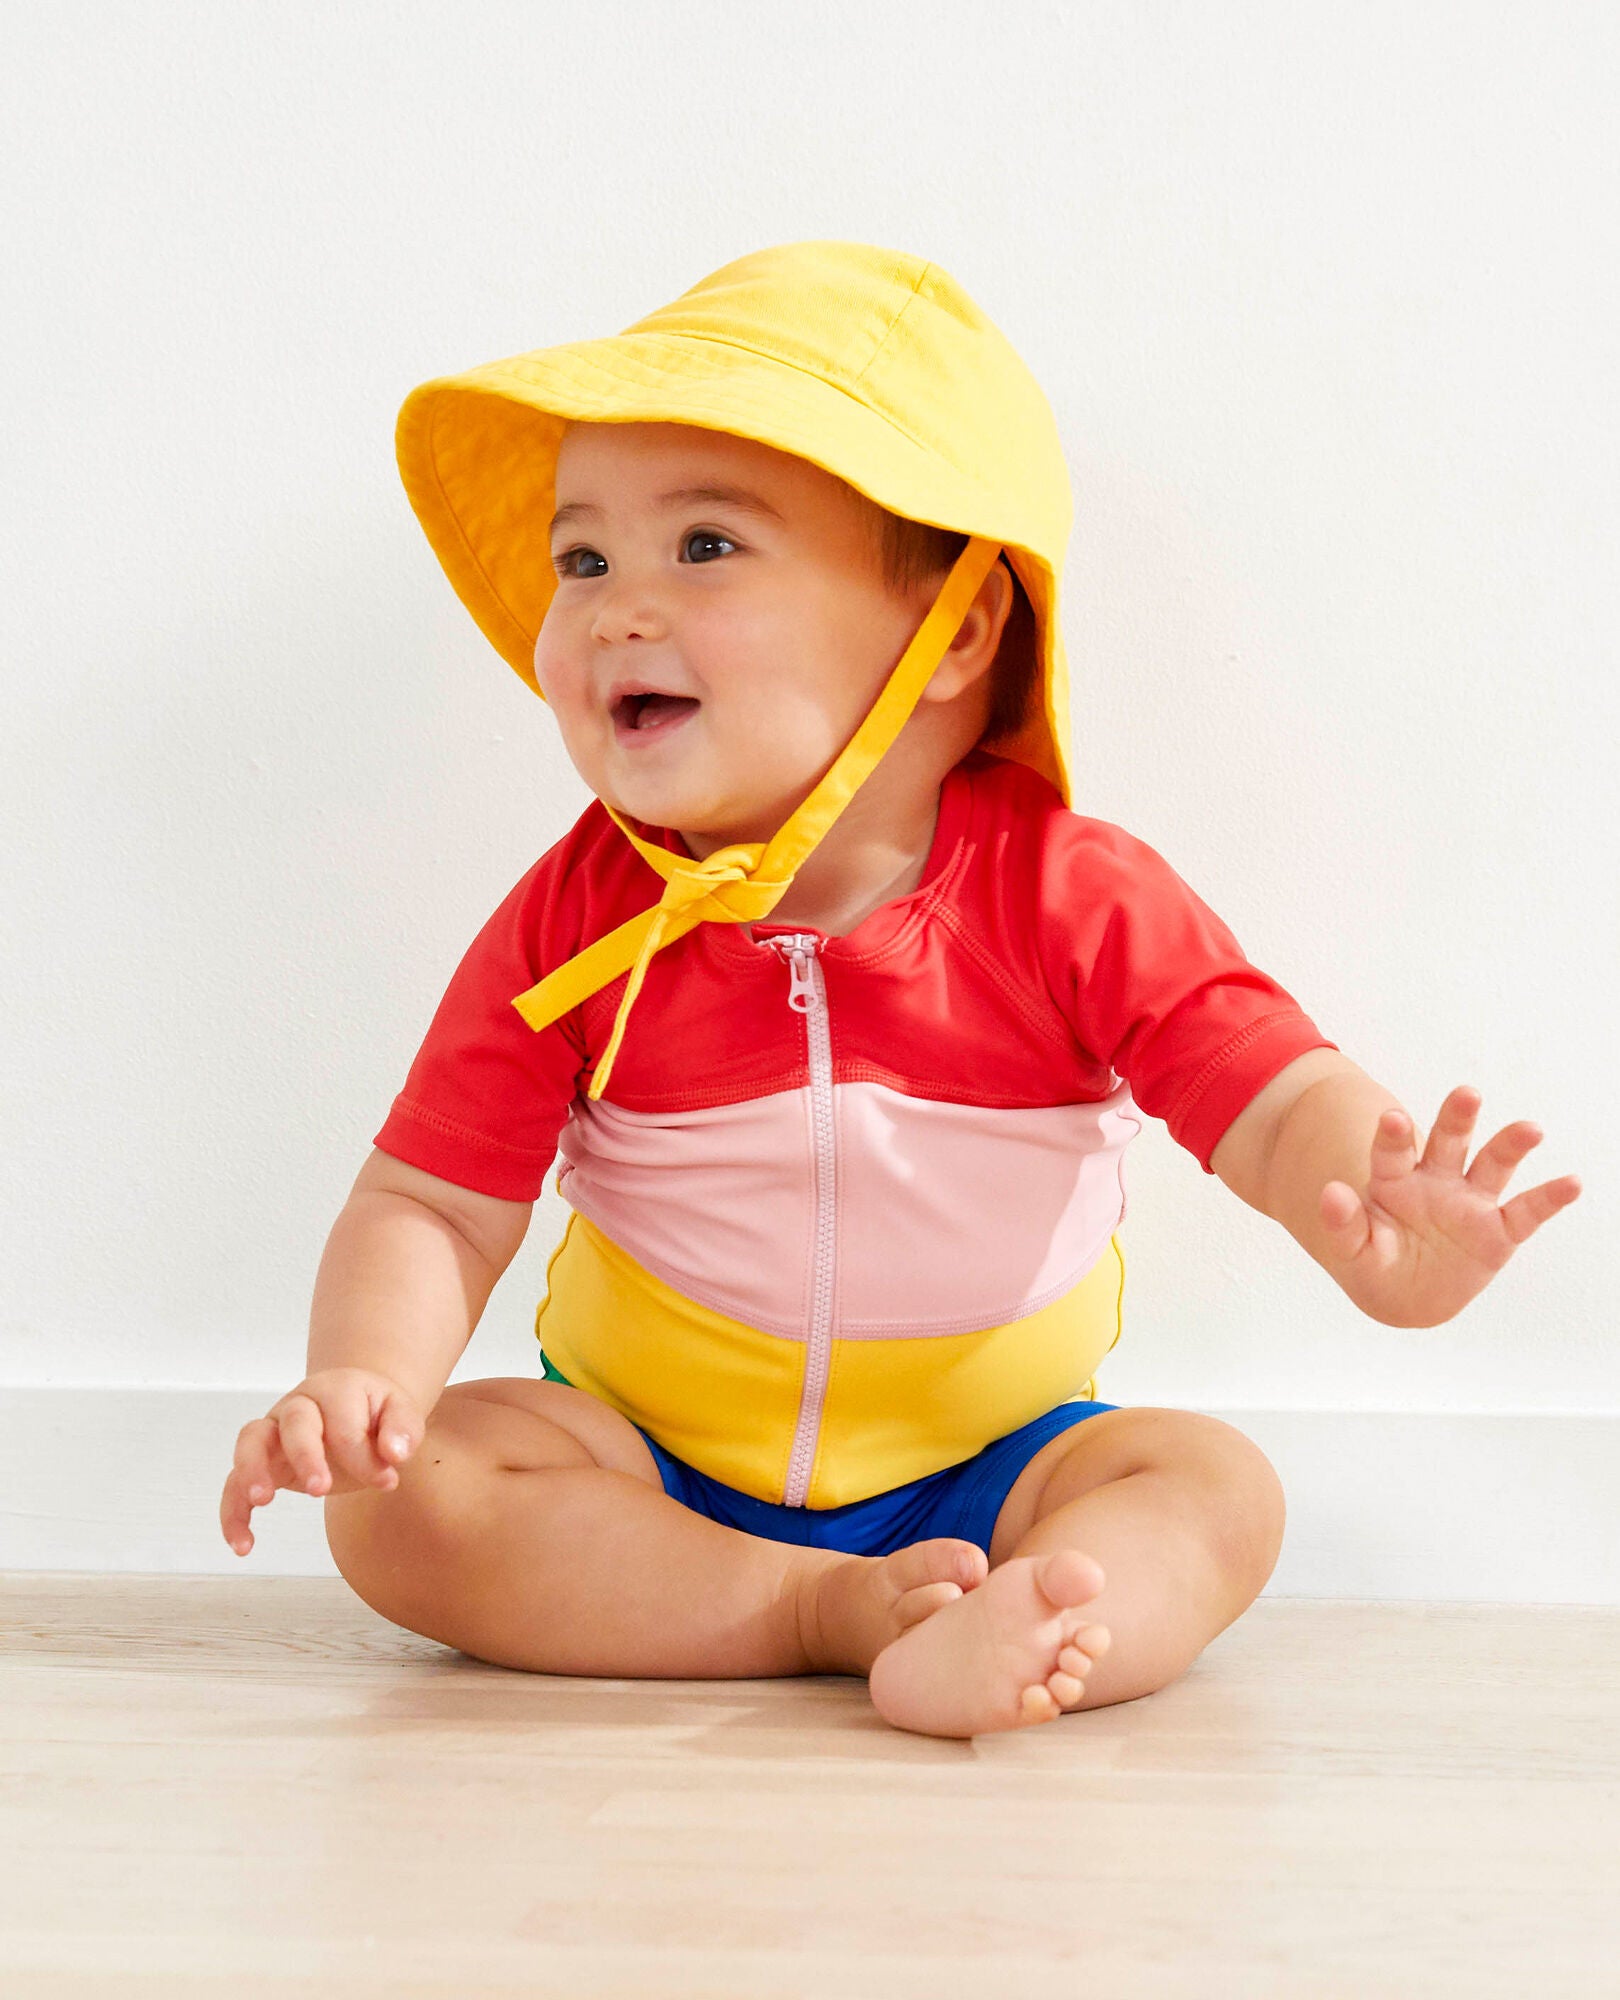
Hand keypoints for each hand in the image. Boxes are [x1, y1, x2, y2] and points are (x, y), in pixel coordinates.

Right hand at [220, 1369, 425, 1556]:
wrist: (357, 1408)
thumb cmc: (377, 1415)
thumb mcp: (400, 1414)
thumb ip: (403, 1429)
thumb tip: (395, 1453)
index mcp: (336, 1390)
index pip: (344, 1425)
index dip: (365, 1458)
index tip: (388, 1481)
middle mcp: (299, 1405)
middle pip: (293, 1422)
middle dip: (305, 1456)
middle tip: (321, 1490)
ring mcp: (275, 1431)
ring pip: (251, 1441)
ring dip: (252, 1470)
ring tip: (261, 1501)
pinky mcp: (261, 1461)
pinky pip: (234, 1482)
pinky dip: (233, 1512)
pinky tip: (243, 1545)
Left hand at [1318, 1086, 1581, 1326]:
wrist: (1405, 1296)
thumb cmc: (1375, 1264)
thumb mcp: (1354, 1251)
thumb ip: (1343, 1223)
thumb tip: (1331, 1193)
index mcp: (1395, 1180)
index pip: (1393, 1151)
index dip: (1393, 1135)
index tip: (1392, 1117)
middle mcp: (1435, 1181)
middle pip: (1448, 1141)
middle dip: (1457, 1117)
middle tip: (1467, 1094)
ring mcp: (1468, 1203)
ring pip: (1491, 1165)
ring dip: (1510, 1145)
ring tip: (1529, 1129)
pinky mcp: (1497, 1232)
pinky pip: (1526, 1211)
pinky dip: (1549, 1198)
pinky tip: (1571, 1182)